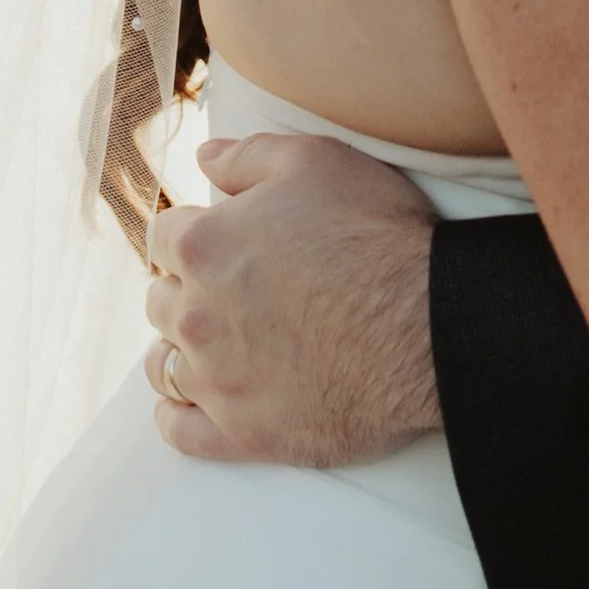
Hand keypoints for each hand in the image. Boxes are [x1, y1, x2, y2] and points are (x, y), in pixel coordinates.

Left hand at [144, 130, 440, 465]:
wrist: (427, 326)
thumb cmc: (376, 236)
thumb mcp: (318, 162)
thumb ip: (248, 156)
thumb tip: (205, 157)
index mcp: (205, 245)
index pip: (164, 236)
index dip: (193, 231)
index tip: (217, 238)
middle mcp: (197, 315)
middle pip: (160, 300)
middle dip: (187, 289)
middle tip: (228, 288)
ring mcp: (216, 380)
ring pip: (163, 365)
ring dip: (180, 349)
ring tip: (212, 343)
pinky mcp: (242, 432)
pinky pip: (180, 431)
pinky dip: (178, 416)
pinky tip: (192, 402)